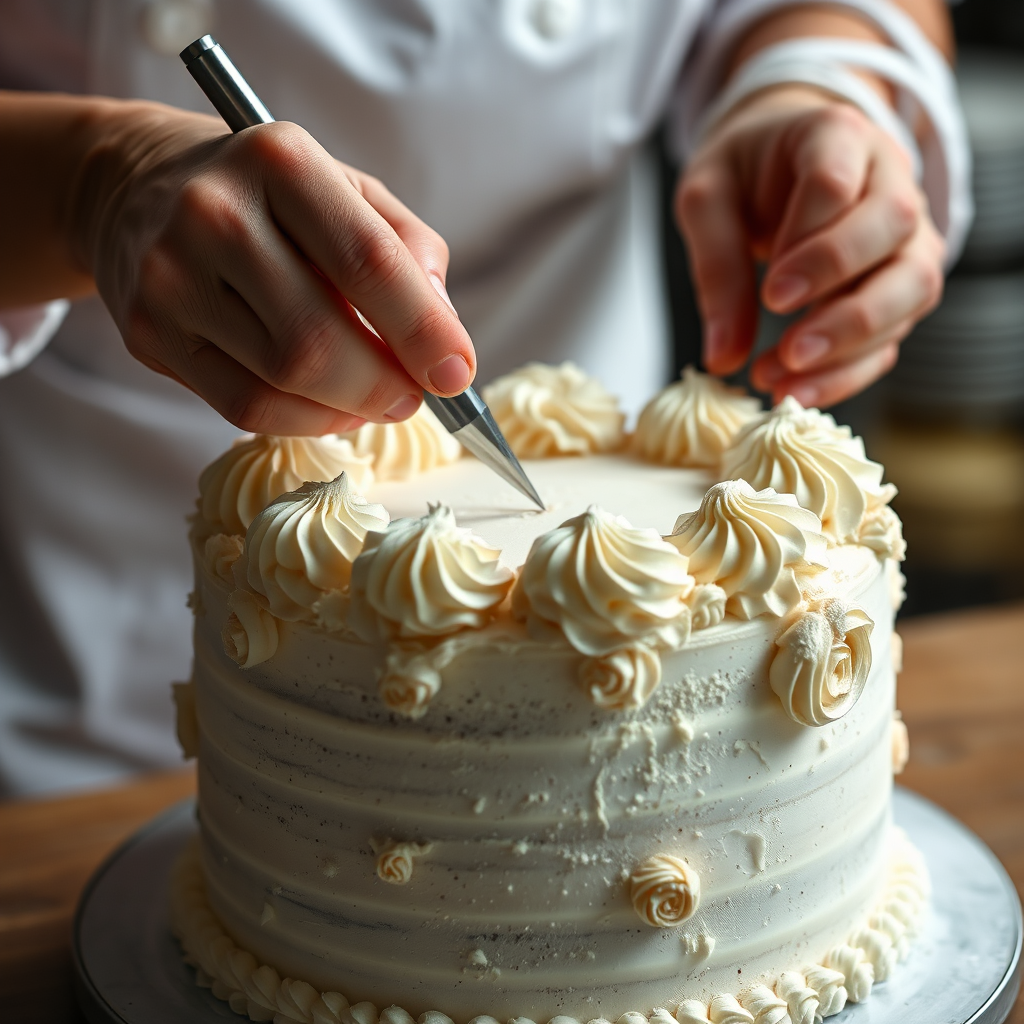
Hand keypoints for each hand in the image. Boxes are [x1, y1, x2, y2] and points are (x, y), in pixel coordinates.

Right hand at [74, 103, 474, 433]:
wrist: (137, 189)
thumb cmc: (268, 196)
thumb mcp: (349, 190)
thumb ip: (410, 250)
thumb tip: (444, 336)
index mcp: (280, 161)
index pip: (368, 261)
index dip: (423, 330)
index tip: (458, 374)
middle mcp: (214, 214)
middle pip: (319, 339)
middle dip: (385, 384)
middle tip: (414, 395)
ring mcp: (171, 278)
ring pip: (282, 381)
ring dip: (349, 407)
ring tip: (374, 398)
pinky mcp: (147, 332)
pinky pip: (244, 407)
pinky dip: (305, 421)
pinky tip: (330, 407)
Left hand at [675, 85, 944, 406]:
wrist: (780, 157)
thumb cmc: (744, 172)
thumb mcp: (707, 199)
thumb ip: (714, 268)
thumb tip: (723, 357)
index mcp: (835, 135)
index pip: (836, 185)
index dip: (811, 247)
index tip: (773, 296)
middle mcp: (888, 177)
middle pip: (893, 230)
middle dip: (844, 300)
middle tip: (789, 349)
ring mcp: (906, 230)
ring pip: (913, 286)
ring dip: (852, 346)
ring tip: (784, 381)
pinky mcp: (903, 279)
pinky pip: (895, 330)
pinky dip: (851, 370)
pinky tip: (799, 390)